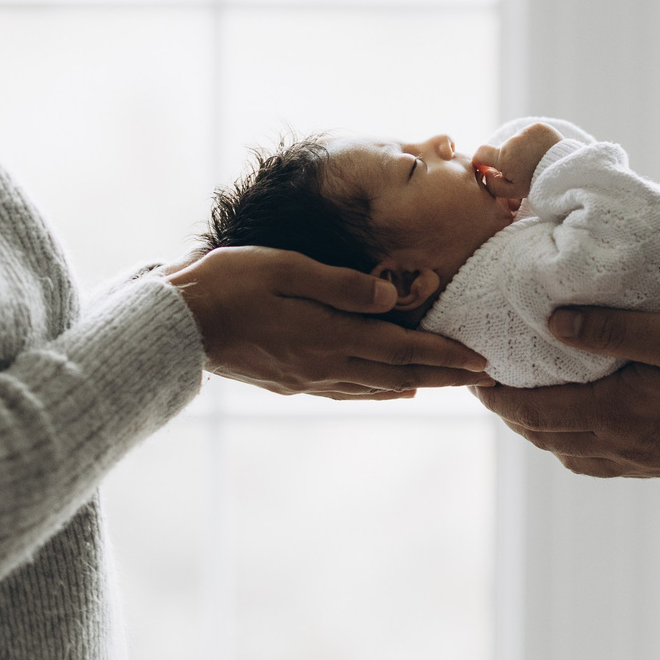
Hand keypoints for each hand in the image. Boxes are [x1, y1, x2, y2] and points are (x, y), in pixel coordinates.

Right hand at [167, 247, 489, 399]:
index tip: (481, 361)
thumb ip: (340, 284)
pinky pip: (350, 391)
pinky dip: (381, 390)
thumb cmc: (229, 283)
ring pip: (376, 387)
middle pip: (398, 375)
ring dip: (417, 384)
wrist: (176, 324)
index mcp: (328, 336)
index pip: (402, 349)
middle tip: (483, 376)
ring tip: (448, 380)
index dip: (445, 356)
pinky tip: (392, 389)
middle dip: (444, 375)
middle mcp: (324, 366)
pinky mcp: (292, 382)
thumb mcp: (285, 269)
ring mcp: (308, 379)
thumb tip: (389, 297)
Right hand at [471, 120, 561, 213]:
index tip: (485, 166)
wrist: (567, 171)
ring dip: (522, 150)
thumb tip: (487, 174)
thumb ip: (494, 186)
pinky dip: (534, 142)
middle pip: (503, 149)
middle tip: (524, 170)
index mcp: (504, 156)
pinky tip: (543, 153)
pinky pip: (530, 134)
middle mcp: (513, 141)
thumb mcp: (514, 192)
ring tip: (536, 162)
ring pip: (517, 142)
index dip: (481, 160)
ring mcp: (526, 132)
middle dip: (509, 158)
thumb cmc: (538, 183)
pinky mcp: (539, 127)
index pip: (481, 152)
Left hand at [475, 308, 659, 477]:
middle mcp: (618, 445)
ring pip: (567, 453)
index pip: (534, 411)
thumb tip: (554, 320)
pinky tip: (576, 429)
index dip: (497, 397)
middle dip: (509, 413)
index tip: (471, 376)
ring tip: (523, 404)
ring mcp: (639, 460)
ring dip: (538, 431)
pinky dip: (570, 445)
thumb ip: (616, 328)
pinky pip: (595, 462)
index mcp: (615, 414)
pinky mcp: (658, 464)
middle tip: (486, 386)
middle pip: (544, 436)